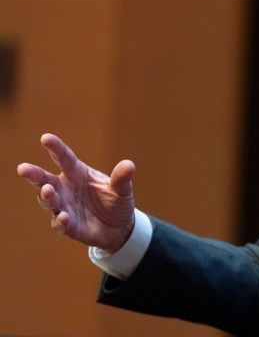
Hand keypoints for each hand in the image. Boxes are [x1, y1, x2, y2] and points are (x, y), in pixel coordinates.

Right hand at [17, 133, 135, 252]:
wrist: (120, 227)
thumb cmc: (116, 201)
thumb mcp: (122, 189)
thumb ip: (121, 178)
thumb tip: (128, 165)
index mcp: (78, 173)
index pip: (64, 158)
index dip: (55, 148)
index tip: (45, 138)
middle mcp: (66, 189)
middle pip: (45, 180)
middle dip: (34, 174)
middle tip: (23, 168)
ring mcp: (64, 207)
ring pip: (48, 201)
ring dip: (46, 196)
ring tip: (47, 190)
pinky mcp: (68, 226)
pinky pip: (60, 223)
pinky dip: (60, 220)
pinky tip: (64, 217)